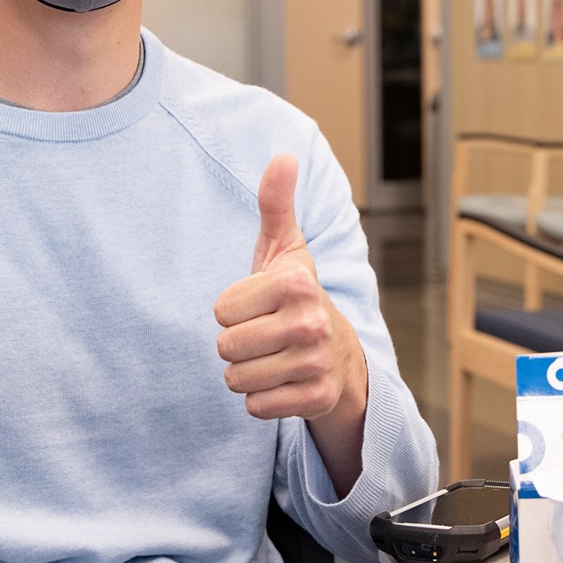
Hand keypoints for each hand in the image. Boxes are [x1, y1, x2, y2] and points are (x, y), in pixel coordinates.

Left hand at [213, 155, 366, 425]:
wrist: (341, 357)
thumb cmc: (298, 299)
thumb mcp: (286, 251)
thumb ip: (276, 204)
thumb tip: (283, 155)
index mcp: (297, 283)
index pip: (221, 310)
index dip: (234, 310)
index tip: (261, 307)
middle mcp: (310, 322)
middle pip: (225, 347)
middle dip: (238, 345)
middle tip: (266, 336)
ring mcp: (315, 363)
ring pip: (236, 379)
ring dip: (247, 373)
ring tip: (273, 358)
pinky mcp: (315, 398)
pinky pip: (255, 407)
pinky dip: (262, 399)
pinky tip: (283, 382)